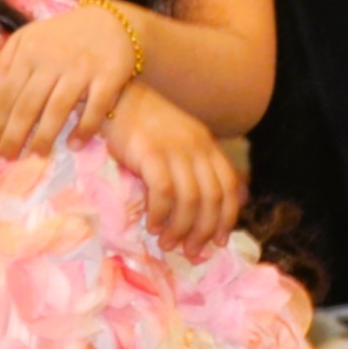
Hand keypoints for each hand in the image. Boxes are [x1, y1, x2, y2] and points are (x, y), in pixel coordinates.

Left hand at [0, 1, 140, 156]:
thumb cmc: (63, 37)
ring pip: (58, 109)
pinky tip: (74, 145)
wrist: (113, 22)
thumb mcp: (29, 38)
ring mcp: (83, 68)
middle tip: (6, 161)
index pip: (6, 95)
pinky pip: (96, 108)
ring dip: (45, 137)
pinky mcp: (110, 75)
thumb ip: (5, 61)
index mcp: (29, 51)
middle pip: (27, 106)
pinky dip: (84, 128)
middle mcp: (53, 60)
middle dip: (14, 137)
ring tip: (36, 156)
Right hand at [100, 84, 245, 249]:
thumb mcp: (179, 141)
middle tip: (191, 252)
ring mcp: (175, 149)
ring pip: (191, 198)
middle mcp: (197, 147)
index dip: (227, 217)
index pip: (230, 186)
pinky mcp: (150, 152)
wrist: (117, 96)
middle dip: (204, 230)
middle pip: (213, 197)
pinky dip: (161, 213)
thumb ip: (194, 166)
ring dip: (181, 227)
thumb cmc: (144, 124)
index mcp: (207, 146)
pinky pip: (164, 191)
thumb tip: (206, 205)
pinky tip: (152, 225)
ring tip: (168, 244)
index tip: (218, 241)